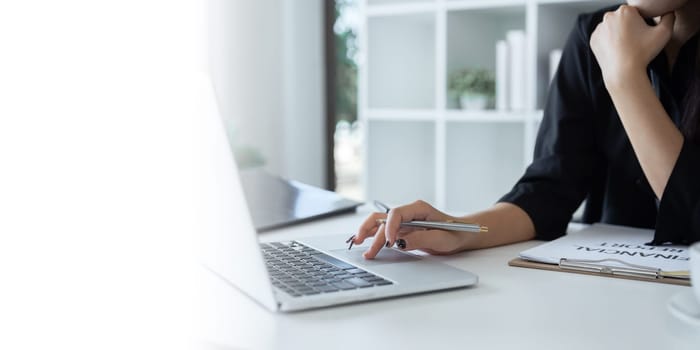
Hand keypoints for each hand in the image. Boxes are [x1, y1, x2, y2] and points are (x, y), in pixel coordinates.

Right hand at [352, 200, 466, 258]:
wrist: (461, 236)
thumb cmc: (454, 234)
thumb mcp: (441, 238)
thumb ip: (421, 239)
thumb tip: (401, 242)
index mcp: (418, 208)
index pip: (396, 213)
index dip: (389, 227)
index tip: (389, 242)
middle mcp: (408, 212)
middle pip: (384, 219)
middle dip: (373, 233)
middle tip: (365, 248)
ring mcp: (404, 221)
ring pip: (379, 223)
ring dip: (368, 232)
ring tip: (356, 243)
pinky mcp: (402, 230)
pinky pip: (384, 230)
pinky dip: (373, 236)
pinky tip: (365, 243)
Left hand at [590, 5, 673, 87]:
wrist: (623, 72)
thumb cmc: (643, 53)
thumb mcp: (664, 33)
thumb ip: (669, 17)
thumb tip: (667, 12)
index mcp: (625, 10)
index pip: (635, 12)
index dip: (641, 22)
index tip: (643, 33)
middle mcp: (608, 16)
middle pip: (623, 19)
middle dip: (629, 26)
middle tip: (635, 41)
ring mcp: (599, 28)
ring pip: (612, 27)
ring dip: (618, 33)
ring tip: (626, 46)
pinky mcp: (593, 39)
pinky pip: (604, 37)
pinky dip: (609, 42)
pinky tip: (617, 50)